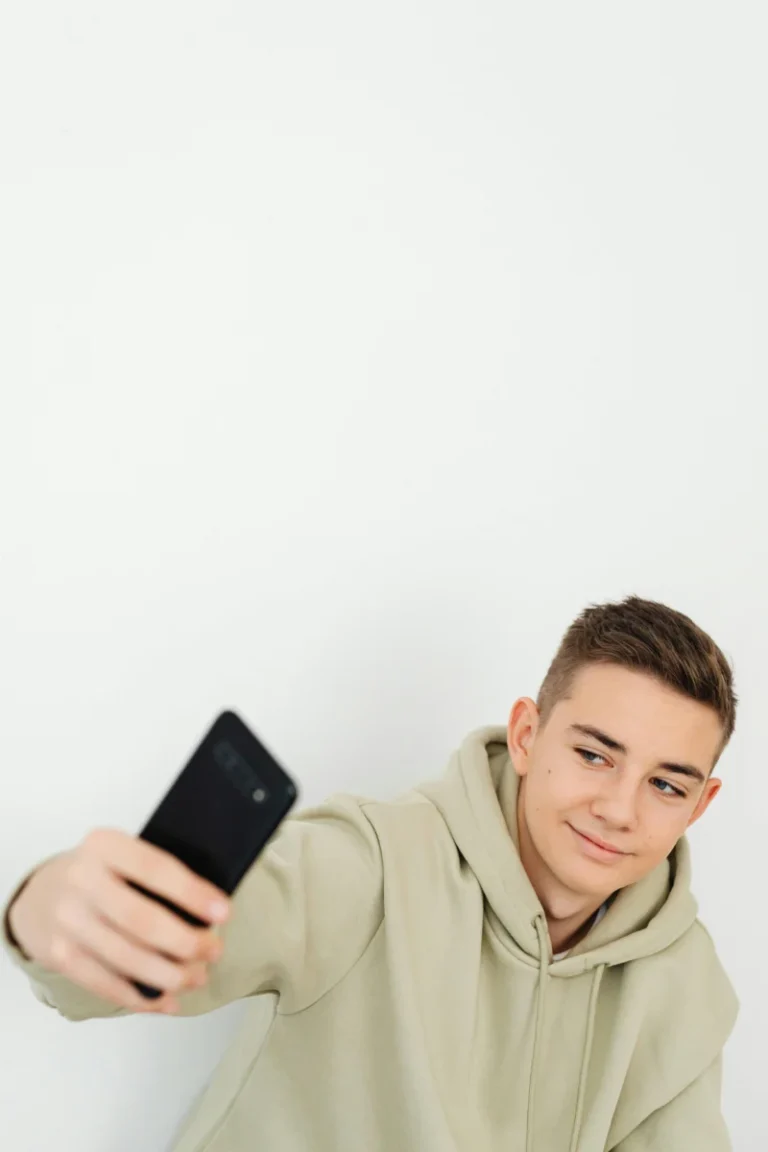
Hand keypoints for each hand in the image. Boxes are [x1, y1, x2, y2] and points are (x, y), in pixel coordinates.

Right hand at [7, 828, 230, 1013]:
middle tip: (214, 951)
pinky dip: (142, 998)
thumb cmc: (99, 873)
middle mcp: (81, 880)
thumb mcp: (120, 855)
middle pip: (142, 921)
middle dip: (186, 942)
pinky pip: (107, 984)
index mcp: (104, 845)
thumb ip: (153, 875)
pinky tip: (167, 1001)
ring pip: (128, 958)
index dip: (192, 894)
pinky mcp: (60, 956)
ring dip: (170, 975)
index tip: (224, 913)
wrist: (40, 892)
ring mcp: (68, 921)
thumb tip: (207, 911)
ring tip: (197, 977)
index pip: (155, 869)